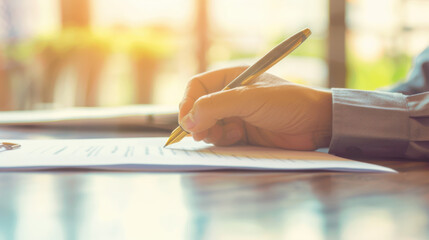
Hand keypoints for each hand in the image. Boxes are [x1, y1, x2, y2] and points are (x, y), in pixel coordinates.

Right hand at [179, 66, 331, 149]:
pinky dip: (223, 141)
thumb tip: (188, 121)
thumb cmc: (287, 103)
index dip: (187, 102)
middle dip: (198, 121)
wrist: (317, 124)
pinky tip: (237, 139)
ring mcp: (237, 115)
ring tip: (225, 135)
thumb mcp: (249, 99)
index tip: (186, 121)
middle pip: (200, 108)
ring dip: (211, 132)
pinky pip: (222, 138)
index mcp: (231, 78)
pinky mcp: (244, 133)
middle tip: (202, 134)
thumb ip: (215, 106)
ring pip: (209, 125)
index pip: (197, 87)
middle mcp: (231, 96)